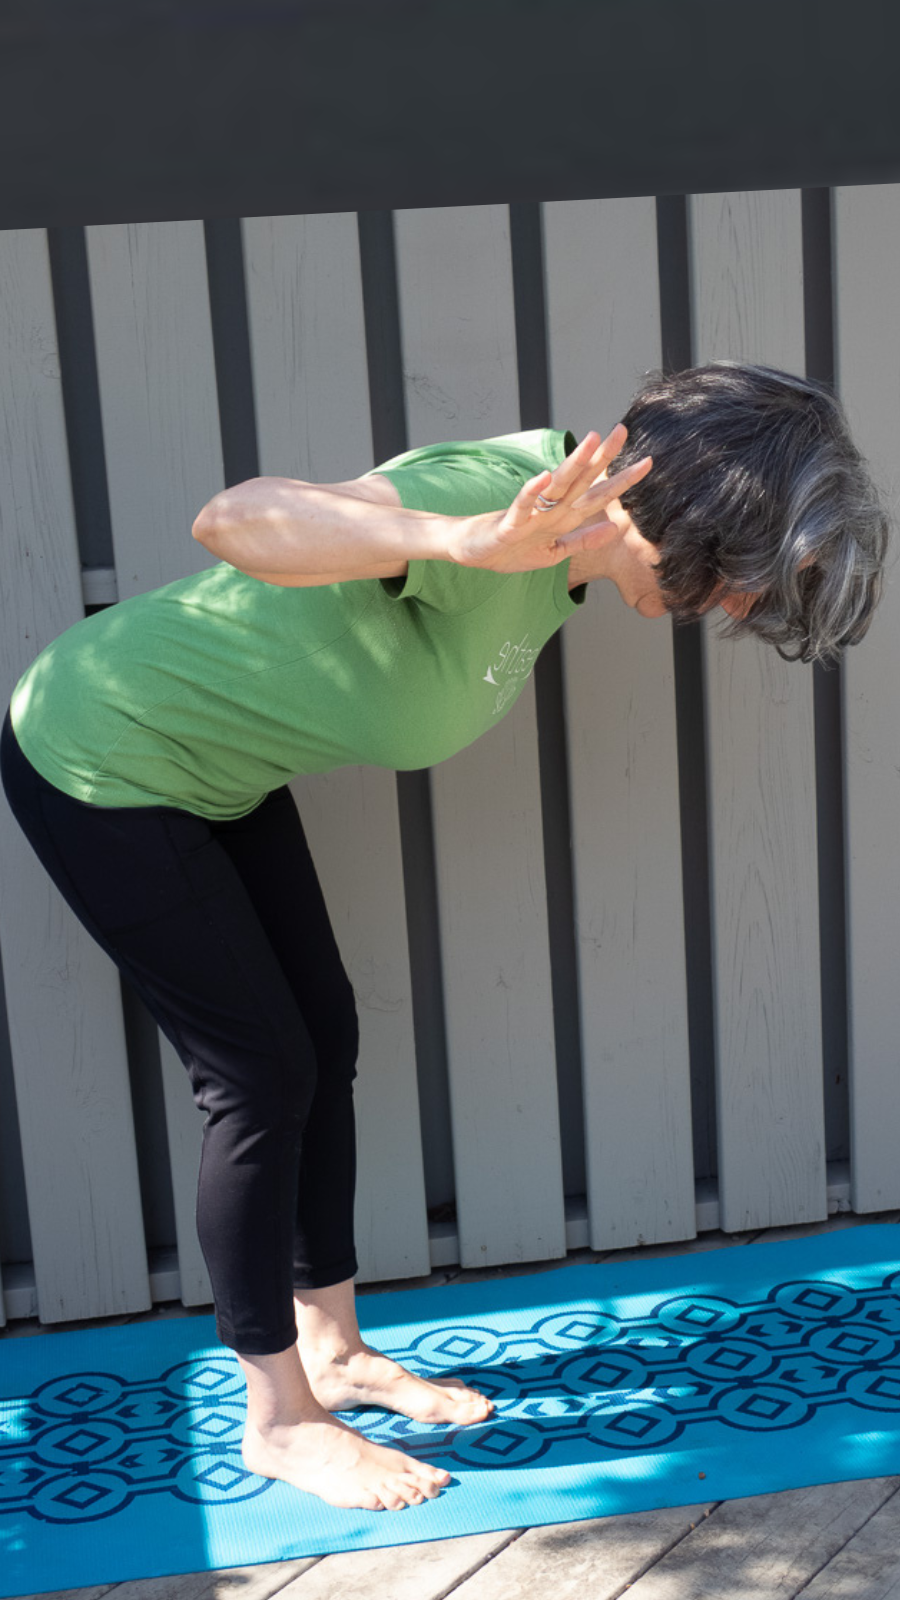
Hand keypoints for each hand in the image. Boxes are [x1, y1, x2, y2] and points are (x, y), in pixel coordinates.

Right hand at [447, 424, 652, 572]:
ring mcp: (531, 514)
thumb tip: (614, 528)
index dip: (623, 480)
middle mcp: (551, 509)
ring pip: (556, 486)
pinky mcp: (510, 524)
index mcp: (563, 516)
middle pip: (582, 480)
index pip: (598, 494)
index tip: (646, 463)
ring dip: (574, 464)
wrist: (471, 552)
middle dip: (603, 457)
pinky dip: (532, 492)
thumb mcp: (554, 553)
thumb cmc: (511, 550)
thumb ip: (582, 541)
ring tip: (590, 441)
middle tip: (623, 430)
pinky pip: (522, 506)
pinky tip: (544, 477)